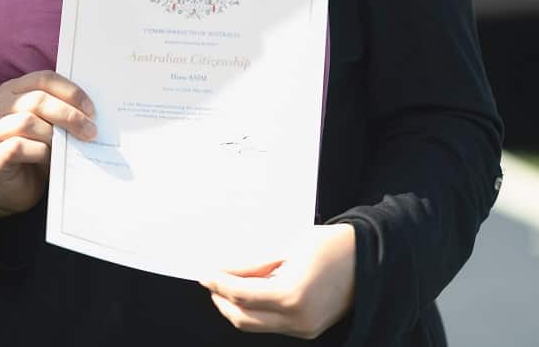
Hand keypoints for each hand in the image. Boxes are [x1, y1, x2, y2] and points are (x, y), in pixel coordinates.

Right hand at [0, 70, 95, 218]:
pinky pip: (19, 147)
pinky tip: (52, 158)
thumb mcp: (49, 124)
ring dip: (56, 134)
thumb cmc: (36, 149)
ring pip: (28, 122)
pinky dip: (41, 151)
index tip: (91, 109)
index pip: (44, 79)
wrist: (16, 188)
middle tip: (90, 130)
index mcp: (14, 90)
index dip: (70, 91)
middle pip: (38, 100)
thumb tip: (90, 112)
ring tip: (73, 145)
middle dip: (69, 114)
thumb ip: (60, 111)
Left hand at [200, 223, 354, 339]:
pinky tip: (251, 292)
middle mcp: (297, 318)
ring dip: (237, 307)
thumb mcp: (289, 248)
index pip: (242, 294)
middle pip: (244, 317)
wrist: (369, 259)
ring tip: (227, 285)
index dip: (219, 284)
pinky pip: (272, 324)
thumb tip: (229, 272)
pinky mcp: (308, 329)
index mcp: (292, 295)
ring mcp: (303, 328)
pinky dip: (256, 311)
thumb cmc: (332, 245)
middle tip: (212, 280)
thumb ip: (256, 265)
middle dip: (222, 299)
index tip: (206, 274)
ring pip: (256, 325)